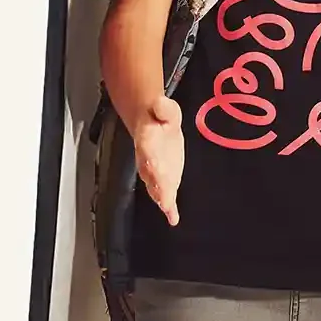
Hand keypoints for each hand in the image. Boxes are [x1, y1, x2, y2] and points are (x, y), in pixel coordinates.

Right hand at [132, 97, 183, 226]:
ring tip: (167, 208)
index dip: (151, 159)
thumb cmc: (159, 118)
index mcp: (148, 142)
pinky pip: (166, 195)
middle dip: (158, 186)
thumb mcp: (165, 108)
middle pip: (151, 175)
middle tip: (164, 197)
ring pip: (156, 188)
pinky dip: (169, 208)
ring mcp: (156, 172)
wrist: (152, 125)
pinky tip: (173, 219)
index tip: (153, 165)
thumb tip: (160, 102)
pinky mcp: (165, 179)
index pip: (148, 151)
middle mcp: (149, 161)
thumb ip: (163, 108)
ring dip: (162, 198)